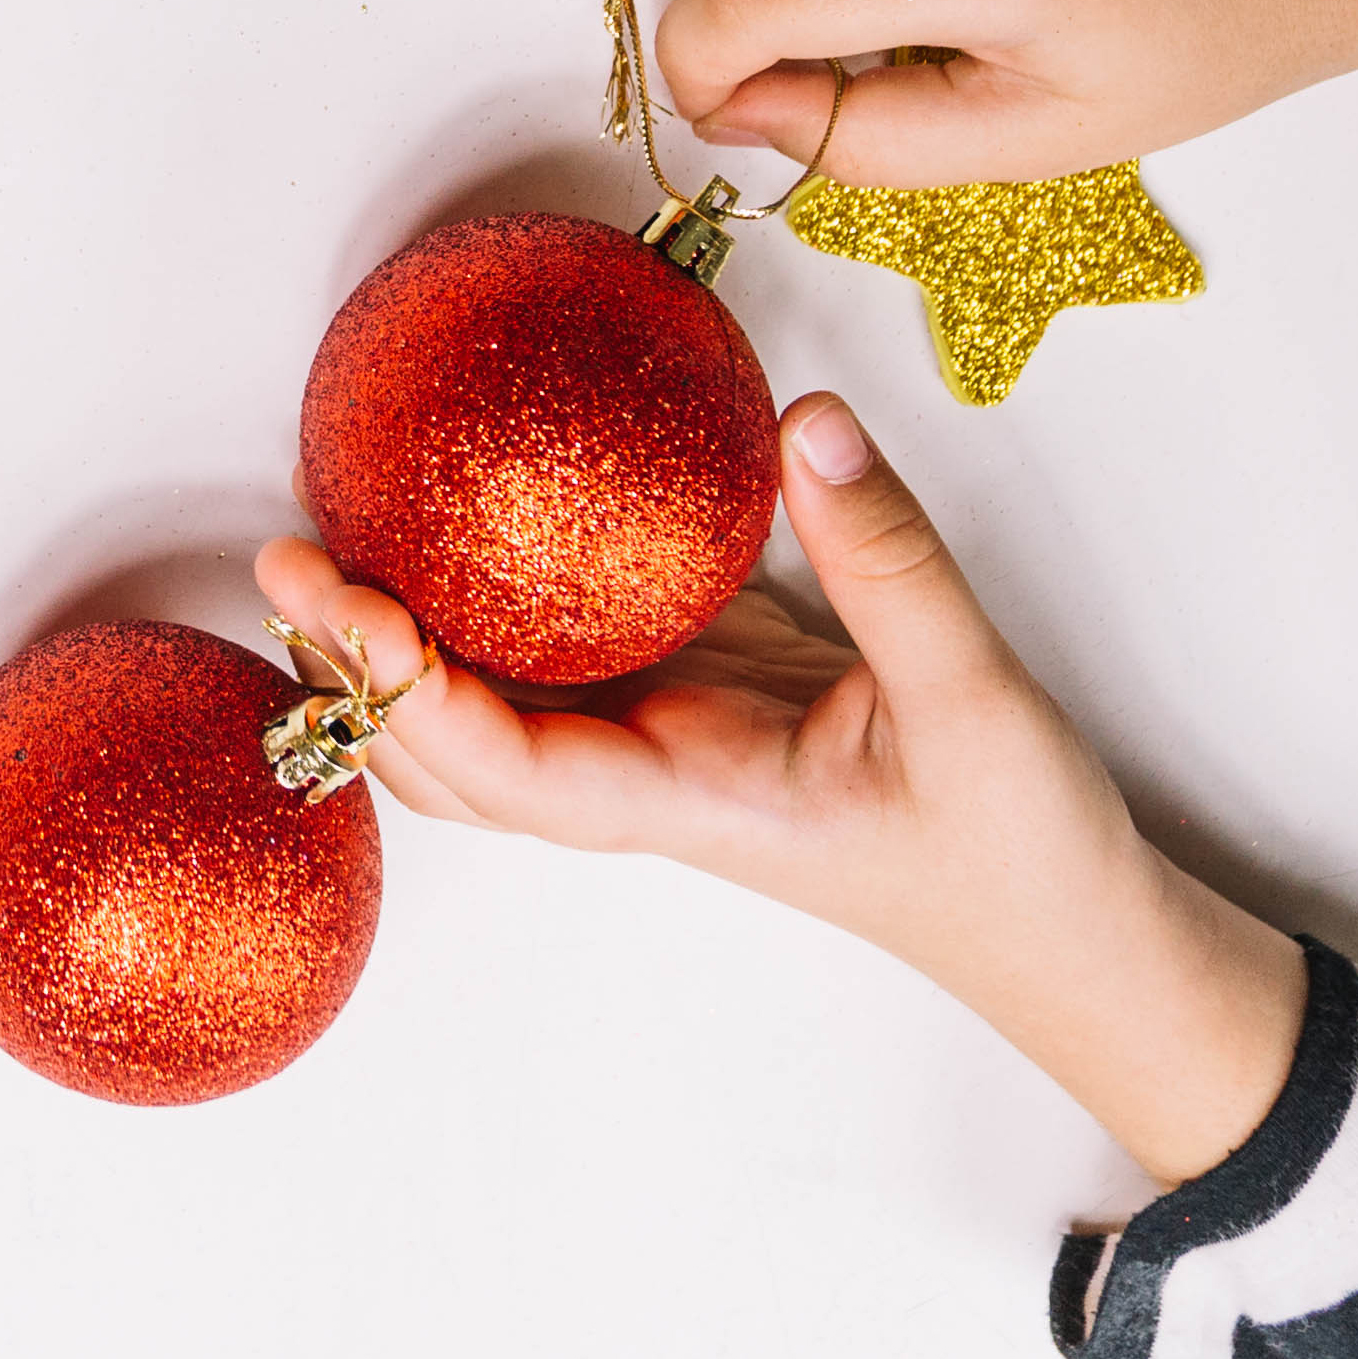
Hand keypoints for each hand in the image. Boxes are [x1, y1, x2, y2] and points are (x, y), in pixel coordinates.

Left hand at [259, 396, 1303, 1183]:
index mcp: (689, 802)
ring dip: (405, 646)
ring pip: (496, 712)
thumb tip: (805, 425)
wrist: (1071, 933)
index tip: (343, 605)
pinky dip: (502, 602)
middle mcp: (650, 780)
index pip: (511, 769)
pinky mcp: (701, 696)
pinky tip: (473, 521)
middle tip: (286, 551)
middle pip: (455, 755)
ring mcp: (667, 741)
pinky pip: (572, 651)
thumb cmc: (1018, 855)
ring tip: (333, 539)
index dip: (412, 692)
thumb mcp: (972, 698)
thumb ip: (889, 561)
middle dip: (359, 669)